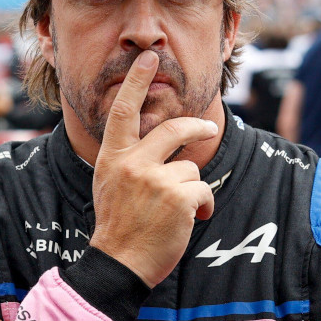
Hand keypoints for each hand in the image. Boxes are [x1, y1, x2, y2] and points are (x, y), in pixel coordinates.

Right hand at [89, 51, 218, 287]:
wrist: (119, 263)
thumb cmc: (118, 226)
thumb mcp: (112, 184)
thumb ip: (131, 160)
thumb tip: (160, 143)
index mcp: (113, 157)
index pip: (124, 111)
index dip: (136, 81)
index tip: (148, 58)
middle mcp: (133, 163)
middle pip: (173, 129)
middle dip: (197, 127)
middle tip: (209, 127)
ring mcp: (155, 179)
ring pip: (191, 168)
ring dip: (193, 190)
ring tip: (179, 211)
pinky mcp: (178, 197)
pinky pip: (203, 190)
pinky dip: (203, 207)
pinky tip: (191, 220)